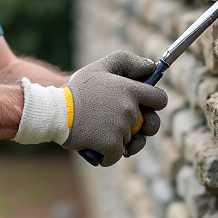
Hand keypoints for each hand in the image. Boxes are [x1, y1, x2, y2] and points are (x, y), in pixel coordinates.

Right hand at [61, 51, 167, 165]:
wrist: (56, 110)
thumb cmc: (78, 89)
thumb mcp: (101, 67)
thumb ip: (128, 62)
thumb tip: (151, 68)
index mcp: (131, 90)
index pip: (160, 100)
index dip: (155, 104)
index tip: (145, 106)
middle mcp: (130, 109)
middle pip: (149, 125)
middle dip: (141, 127)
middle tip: (124, 125)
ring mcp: (122, 129)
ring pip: (131, 141)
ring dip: (121, 141)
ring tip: (105, 134)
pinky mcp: (111, 145)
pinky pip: (117, 155)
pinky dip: (108, 155)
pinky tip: (98, 148)